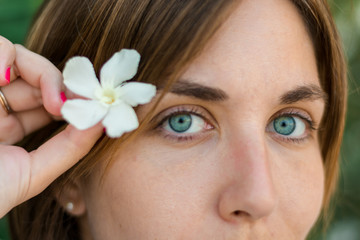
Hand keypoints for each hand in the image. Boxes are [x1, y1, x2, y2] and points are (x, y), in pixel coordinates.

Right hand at [0, 36, 101, 217]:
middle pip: (37, 80)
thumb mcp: (32, 175)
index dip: (69, 101)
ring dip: (43, 74)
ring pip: (18, 59)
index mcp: (8, 130)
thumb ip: (69, 149)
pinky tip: (8, 78)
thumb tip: (102, 122)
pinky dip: (5, 56)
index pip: (46, 104)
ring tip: (54, 101)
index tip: (88, 109)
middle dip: (61, 87)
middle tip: (73, 104)